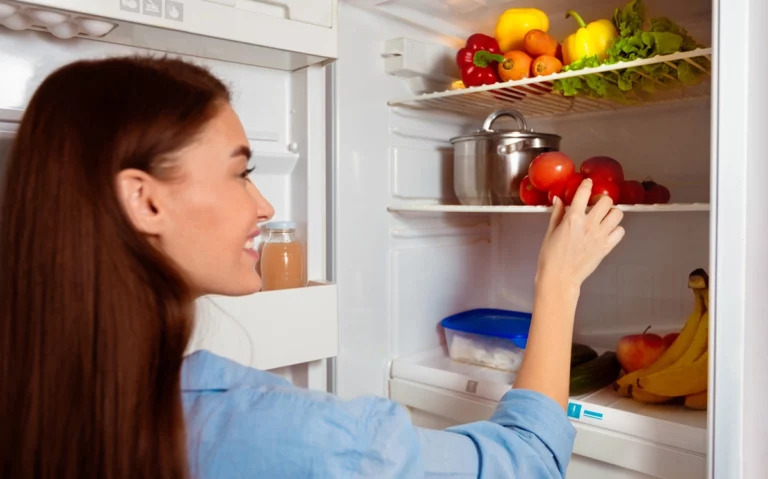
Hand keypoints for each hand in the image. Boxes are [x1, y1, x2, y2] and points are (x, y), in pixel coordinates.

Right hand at [536, 178, 624, 292]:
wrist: (560, 278)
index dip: (587, 184)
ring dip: (611, 212)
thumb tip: (559, 200)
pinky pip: (620, 232)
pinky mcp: (606, 247)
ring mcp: (600, 236)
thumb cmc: (551, 257)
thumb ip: (557, 213)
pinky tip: (606, 231)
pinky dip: (616, 229)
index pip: (584, 193)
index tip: (587, 183)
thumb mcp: (550, 232)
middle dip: (601, 199)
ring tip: (603, 216)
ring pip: (617, 214)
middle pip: (606, 201)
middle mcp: (589, 225)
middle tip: (595, 203)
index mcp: (573, 219)